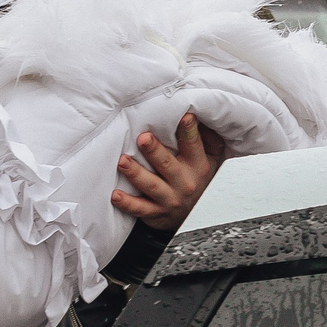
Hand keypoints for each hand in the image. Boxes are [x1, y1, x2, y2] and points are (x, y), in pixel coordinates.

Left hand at [113, 110, 230, 231]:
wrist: (196, 214)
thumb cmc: (198, 178)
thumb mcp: (210, 159)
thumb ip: (207, 138)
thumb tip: (200, 112)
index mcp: (198, 165)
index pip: (193, 145)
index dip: (189, 130)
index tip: (185, 117)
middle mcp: (184, 182)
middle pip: (167, 165)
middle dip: (154, 151)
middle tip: (143, 138)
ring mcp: (170, 199)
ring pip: (151, 186)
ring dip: (136, 173)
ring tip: (123, 161)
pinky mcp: (156, 213)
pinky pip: (140, 209)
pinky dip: (127, 203)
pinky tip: (116, 195)